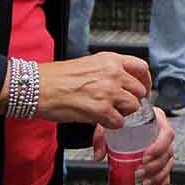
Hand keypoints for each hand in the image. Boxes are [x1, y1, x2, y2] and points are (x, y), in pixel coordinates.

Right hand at [36, 52, 150, 126]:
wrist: (38, 87)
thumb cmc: (56, 77)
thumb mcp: (88, 64)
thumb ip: (108, 71)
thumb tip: (121, 82)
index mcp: (110, 60)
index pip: (141, 68)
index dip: (145, 82)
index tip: (143, 90)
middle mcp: (113, 73)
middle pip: (140, 90)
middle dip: (133, 100)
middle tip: (123, 107)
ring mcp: (108, 91)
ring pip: (133, 107)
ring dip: (123, 113)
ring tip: (110, 113)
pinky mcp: (100, 109)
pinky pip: (119, 122)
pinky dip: (112, 125)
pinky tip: (101, 121)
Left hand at [92, 107, 176, 184]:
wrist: (126, 121)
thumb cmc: (123, 119)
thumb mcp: (112, 124)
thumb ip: (102, 137)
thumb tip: (99, 155)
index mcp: (157, 120)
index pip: (166, 133)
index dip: (158, 147)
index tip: (145, 156)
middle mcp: (163, 133)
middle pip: (168, 151)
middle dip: (155, 166)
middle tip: (140, 173)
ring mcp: (165, 146)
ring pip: (168, 163)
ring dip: (158, 176)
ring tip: (144, 183)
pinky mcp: (162, 157)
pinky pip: (167, 170)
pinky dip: (162, 180)